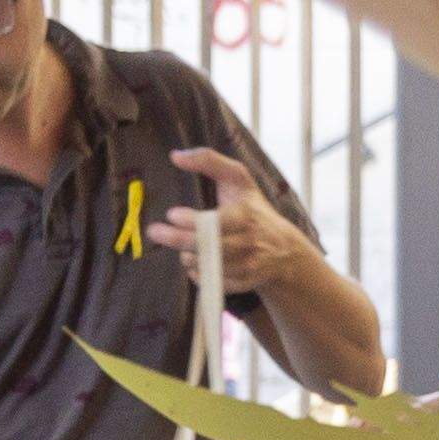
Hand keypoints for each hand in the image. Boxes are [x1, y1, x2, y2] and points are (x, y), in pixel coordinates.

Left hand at [149, 147, 322, 297]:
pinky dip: (197, 272)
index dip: (191, 220)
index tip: (171, 214)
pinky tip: (194, 260)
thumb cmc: (253, 207)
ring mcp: (246, 266)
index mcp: (246, 215)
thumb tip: (175, 156)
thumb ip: (209, 161)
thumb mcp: (238, 178)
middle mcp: (247, 242)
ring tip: (182, 245)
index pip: (216, 222)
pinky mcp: (242, 283)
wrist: (284, 248)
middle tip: (154, 232)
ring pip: (205, 265)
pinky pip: (210, 281)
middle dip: (176, 239)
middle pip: (206, 247)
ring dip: (187, 255)